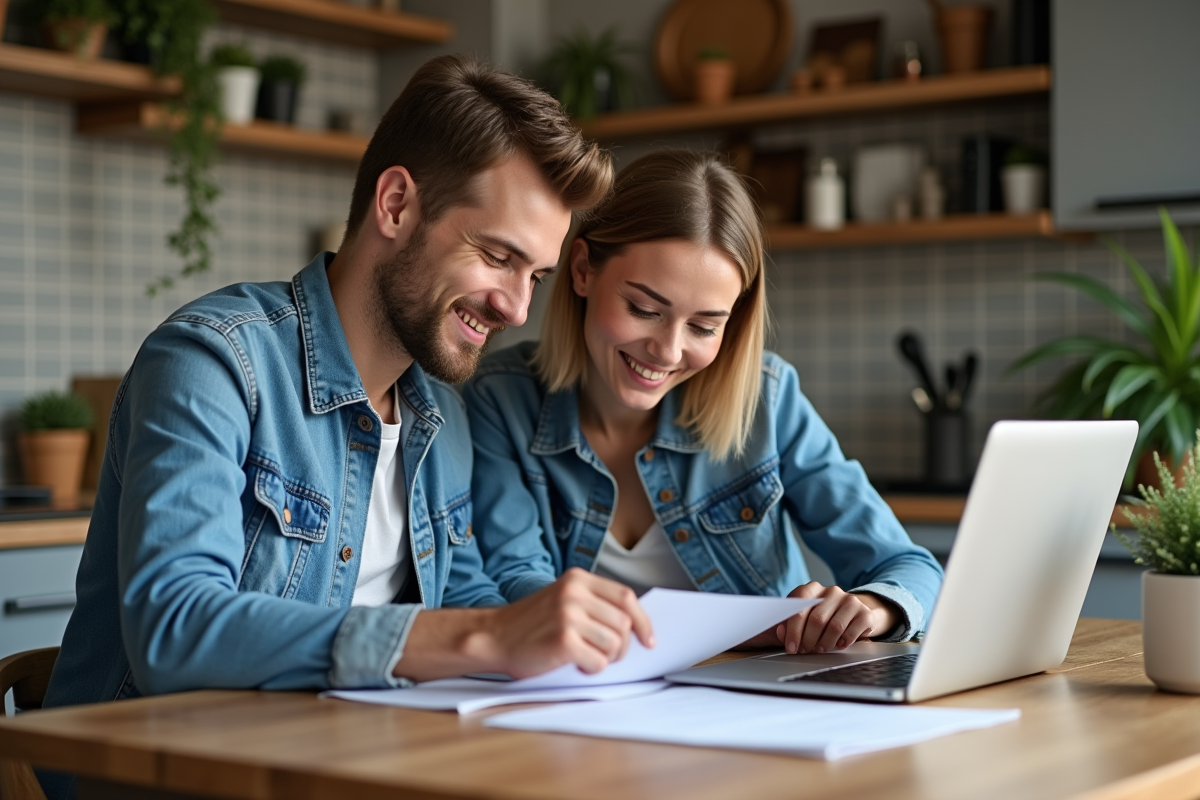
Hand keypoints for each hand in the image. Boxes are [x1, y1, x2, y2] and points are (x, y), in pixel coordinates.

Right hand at [484, 568, 655, 677]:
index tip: (648, 639)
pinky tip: (576, 665)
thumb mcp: (562, 599)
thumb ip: (593, 604)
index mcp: (578, 580)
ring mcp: (569, 616)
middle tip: (608, 655)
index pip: (626, 598)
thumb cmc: (530, 623)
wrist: (493, 637)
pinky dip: (592, 669)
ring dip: (606, 659)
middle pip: (624, 623)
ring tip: (587, 658)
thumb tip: (634, 625)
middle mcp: (575, 593)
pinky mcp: (564, 641)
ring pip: (614, 644)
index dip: (642, 621)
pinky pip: (598, 662)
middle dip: (622, 646)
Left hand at [770, 582, 897, 653]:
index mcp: (812, 589)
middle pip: (816, 619)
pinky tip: (838, 645)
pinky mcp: (864, 612)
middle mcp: (831, 591)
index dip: (793, 629)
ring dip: (824, 643)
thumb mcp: (804, 619)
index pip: (799, 605)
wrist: (853, 615)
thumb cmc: (823, 619)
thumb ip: (789, 625)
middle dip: (807, 640)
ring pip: (834, 627)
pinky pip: (852, 631)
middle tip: (804, 651)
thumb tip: (781, 632)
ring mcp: (850, 600)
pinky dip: (843, 642)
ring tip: (819, 650)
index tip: (791, 647)